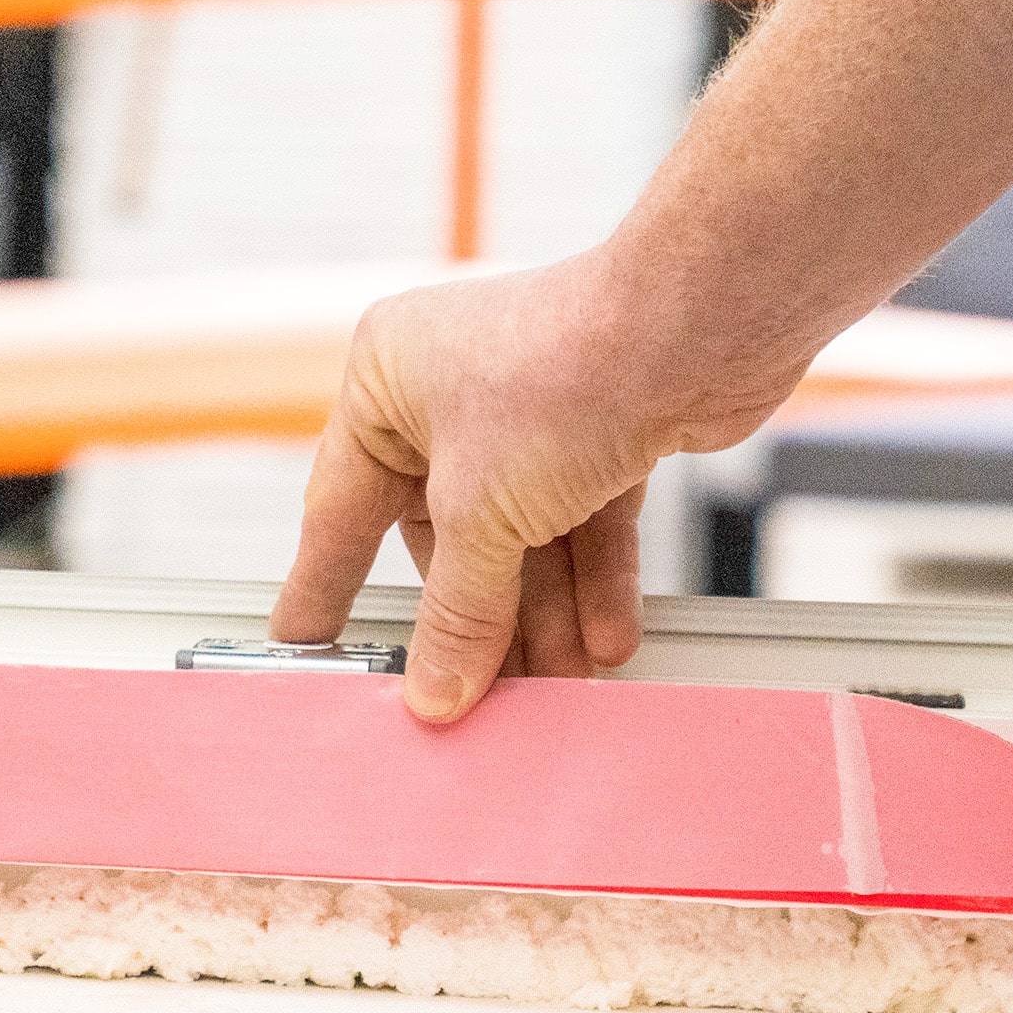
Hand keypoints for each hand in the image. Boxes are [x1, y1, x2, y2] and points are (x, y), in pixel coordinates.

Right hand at [271, 254, 796, 724]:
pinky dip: (591, 580)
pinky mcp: (599, 430)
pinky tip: (602, 636)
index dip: (326, 585)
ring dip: (543, 614)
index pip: (341, 510)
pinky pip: (580, 523)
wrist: (703, 322)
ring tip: (556, 679)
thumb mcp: (483, 512)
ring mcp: (529, 411)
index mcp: (386, 381)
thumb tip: (435, 687)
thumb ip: (456, 610)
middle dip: (474, 617)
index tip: (308, 643)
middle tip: (468, 690)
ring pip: (520, 538)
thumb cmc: (570, 366)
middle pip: (445, 537)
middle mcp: (450, 391)